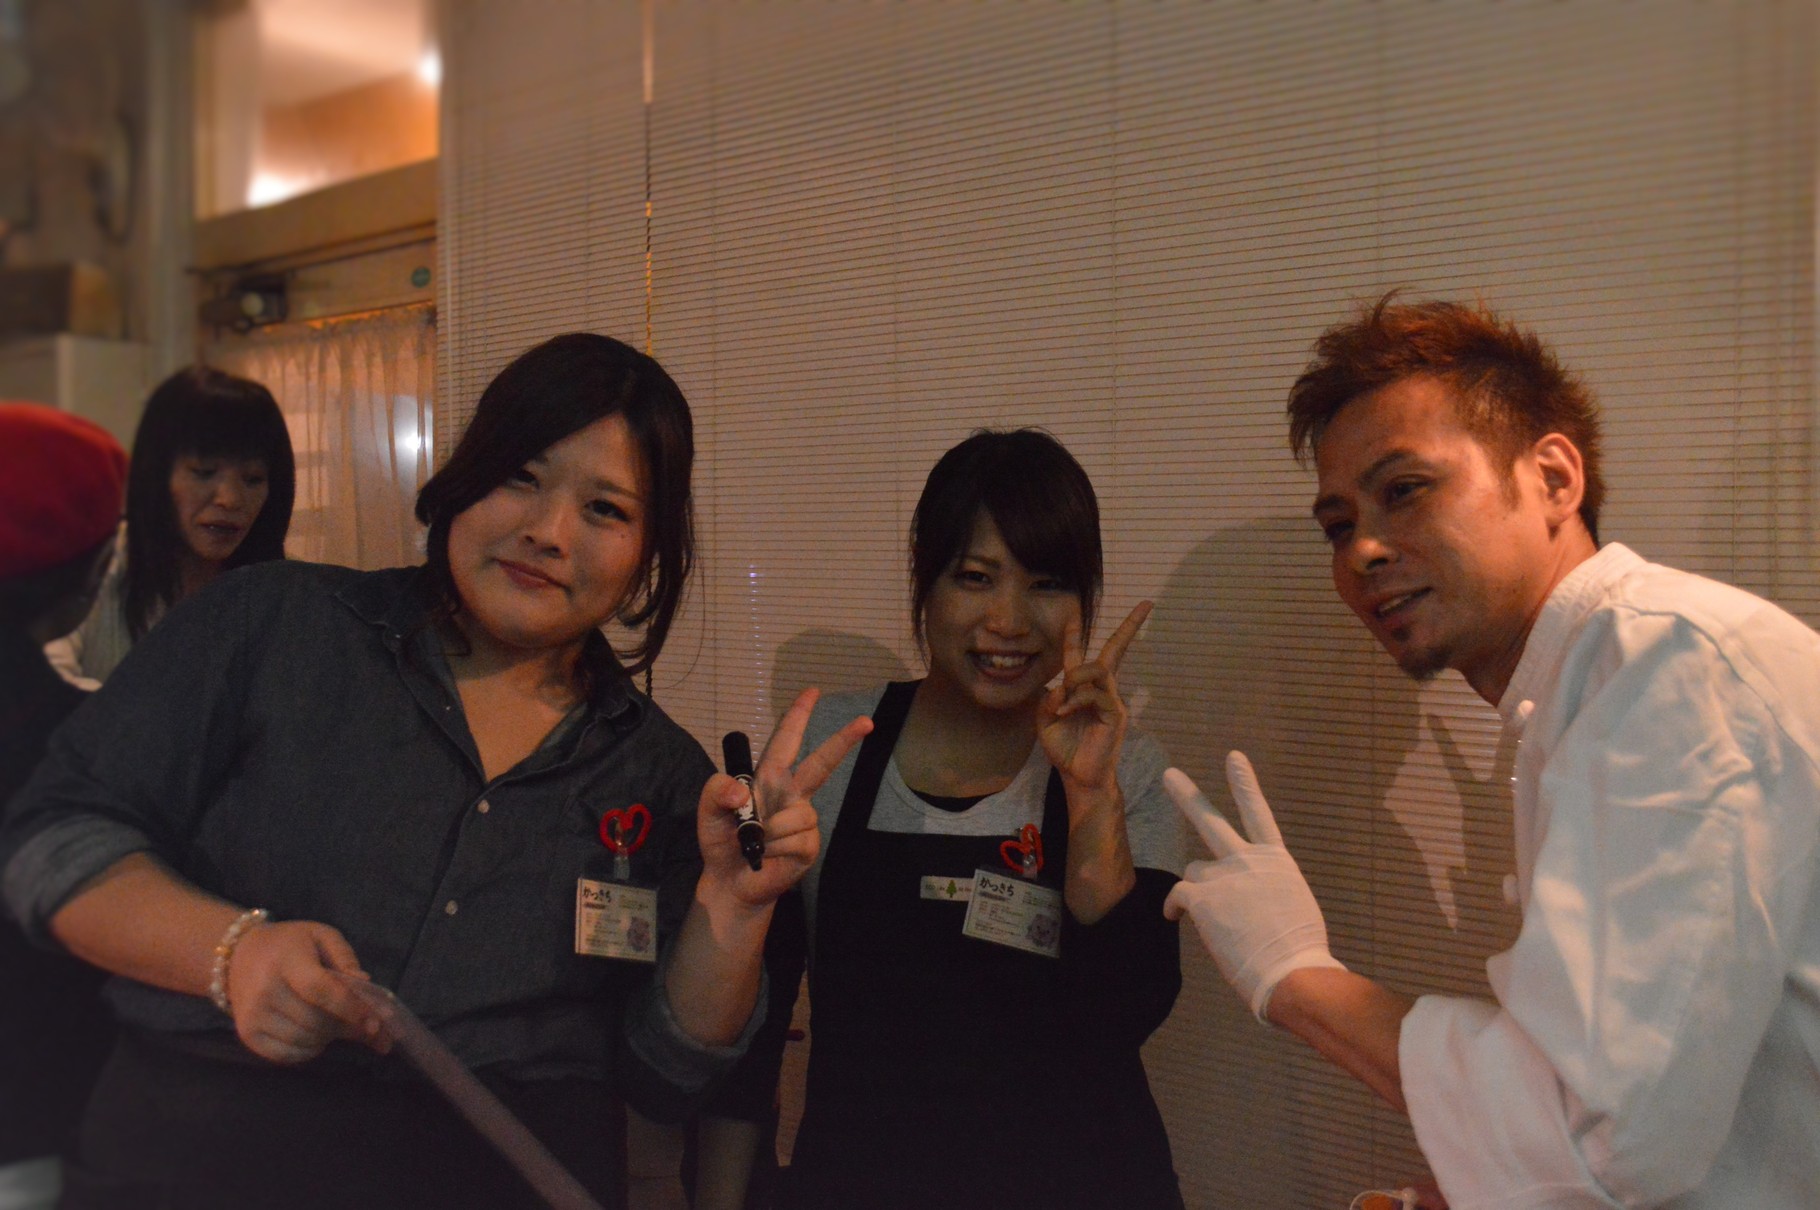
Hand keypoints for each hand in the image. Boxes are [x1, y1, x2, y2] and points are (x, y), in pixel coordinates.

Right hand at [226, 920, 391, 1063]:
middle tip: (369, 1028)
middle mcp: (264, 990)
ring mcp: (253, 1016)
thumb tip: (365, 986)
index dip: (350, 1008)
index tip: (377, 1022)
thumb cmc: (290, 944)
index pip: (320, 990)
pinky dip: (310, 1050)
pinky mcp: (248, 1035)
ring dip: (330, 1038)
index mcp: (286, 961)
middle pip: (316, 1020)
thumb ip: (346, 959)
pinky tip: (316, 1034)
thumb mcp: (322, 936)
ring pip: (305, 1040)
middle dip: (348, 1027)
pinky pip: (288, 1054)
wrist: (240, 955)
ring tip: (337, 1023)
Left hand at [696, 687, 872, 909]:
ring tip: (757, 843)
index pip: (785, 741)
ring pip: (797, 814)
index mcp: (769, 778)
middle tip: (867, 721)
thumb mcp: (707, 811)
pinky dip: (777, 848)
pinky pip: (798, 838)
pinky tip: (769, 856)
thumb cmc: (722, 841)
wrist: (730, 881)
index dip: (797, 716)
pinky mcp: (809, 845)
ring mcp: (804, 820)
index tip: (812, 691)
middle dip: (844, 740)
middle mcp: (792, 794)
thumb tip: (744, 790)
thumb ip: (715, 791)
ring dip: (771, 830)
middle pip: (822, 762)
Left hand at [1038, 600, 1151, 798]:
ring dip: (1076, 678)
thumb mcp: (1046, 722)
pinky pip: (1096, 694)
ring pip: (1099, 669)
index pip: (1084, 657)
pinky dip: (1076, 700)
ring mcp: (1112, 701)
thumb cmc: (1065, 749)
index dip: (1076, 636)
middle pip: (1115, 650)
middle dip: (1130, 627)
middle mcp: (1102, 691)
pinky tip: (1066, 713)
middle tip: (1145, 604)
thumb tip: (1060, 685)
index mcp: (1085, 690)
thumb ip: (1049, 700)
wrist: (1079, 777)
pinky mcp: (1115, 714)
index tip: (1073, 615)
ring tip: (1063, 702)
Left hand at [1162, 751, 1344, 1018]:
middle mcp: (1249, 861)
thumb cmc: (1299, 950)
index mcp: (1277, 862)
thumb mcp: (1292, 905)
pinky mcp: (1203, 897)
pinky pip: (1176, 896)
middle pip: (1211, 821)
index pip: (1259, 814)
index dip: (1245, 785)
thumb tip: (1248, 900)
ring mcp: (1224, 876)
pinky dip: (1174, 907)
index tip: (1234, 757)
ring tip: (1214, 916)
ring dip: (1197, 889)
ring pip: (1194, 871)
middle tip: (1168, 774)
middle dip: (1187, 796)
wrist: (1292, 970)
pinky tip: (1175, 918)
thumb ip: (1267, 890)